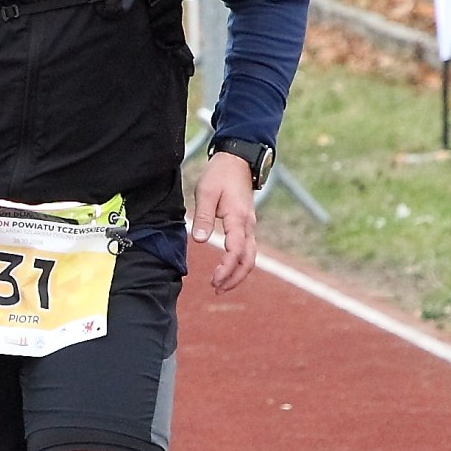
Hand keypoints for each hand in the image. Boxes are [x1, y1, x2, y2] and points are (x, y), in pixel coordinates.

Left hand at [191, 154, 258, 292]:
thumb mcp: (205, 192)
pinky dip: (239, 264)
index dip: (227, 268)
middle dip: (234, 278)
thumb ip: (203, 217)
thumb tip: (200, 241)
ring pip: (250, 257)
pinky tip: (226, 270)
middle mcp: (248, 225)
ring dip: (238, 274)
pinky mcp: (246, 226)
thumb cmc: (220, 174)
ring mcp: (249, 226)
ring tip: (220, 285)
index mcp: (238, 218)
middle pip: (249, 260)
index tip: (214, 279)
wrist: (237, 161)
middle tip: (217, 288)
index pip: (237, 251)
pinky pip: (247, 250)